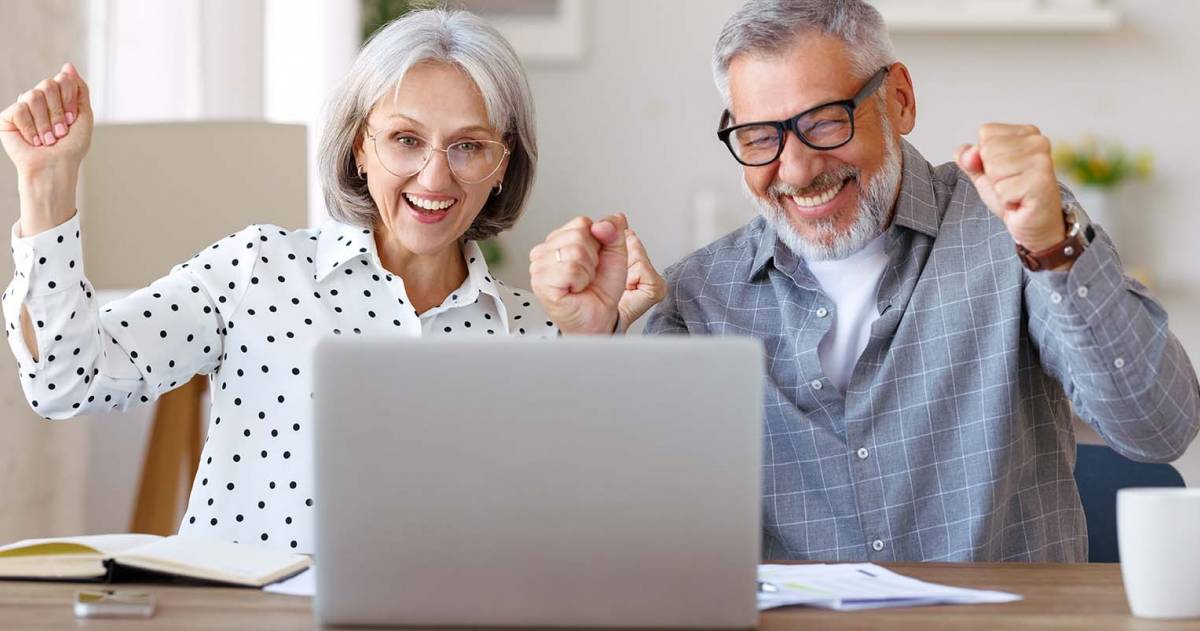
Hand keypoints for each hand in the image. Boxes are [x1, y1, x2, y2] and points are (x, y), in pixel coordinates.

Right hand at [1, 62, 92, 179]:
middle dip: (58, 111)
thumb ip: (79, 90)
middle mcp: (39, 100)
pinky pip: (19, 109)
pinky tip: (34, 141)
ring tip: (48, 140)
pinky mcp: (8, 117)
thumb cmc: (71, 147)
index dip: (69, 100)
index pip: (63, 79)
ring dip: (46, 122)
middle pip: (48, 84)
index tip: (73, 120)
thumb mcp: (84, 116)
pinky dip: (31, 128)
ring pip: (33, 96)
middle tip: (61, 131)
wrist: (55, 168)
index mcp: (57, 98)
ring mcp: (23, 107)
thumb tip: (68, 65)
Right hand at [530, 213, 665, 333]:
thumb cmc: (601, 291)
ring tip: (583, 283)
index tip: (595, 262)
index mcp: (559, 240)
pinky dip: (581, 281)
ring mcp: (539, 266)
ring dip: (588, 271)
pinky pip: (571, 268)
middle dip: (594, 257)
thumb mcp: (615, 255)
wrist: (599, 318)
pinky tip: (575, 290)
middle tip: (589, 275)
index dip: (598, 243)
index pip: (582, 222)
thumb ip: (614, 233)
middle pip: (579, 234)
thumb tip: (607, 221)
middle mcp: (545, 251)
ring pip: (575, 251)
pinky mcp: (541, 282)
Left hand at [955, 124, 1064, 252]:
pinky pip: (1002, 189)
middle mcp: (1038, 141)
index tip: (1004, 172)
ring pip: (993, 169)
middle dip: (991, 174)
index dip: (985, 158)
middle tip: (1011, 185)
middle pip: (987, 149)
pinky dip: (1006, 201)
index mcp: (1026, 132)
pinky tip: (1021, 202)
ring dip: (999, 188)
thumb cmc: (1012, 195)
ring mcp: (1042, 160)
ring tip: (1016, 192)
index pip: (985, 133)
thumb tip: (966, 153)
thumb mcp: (984, 174)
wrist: (1036, 225)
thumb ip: (969, 159)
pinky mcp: (1041, 181)